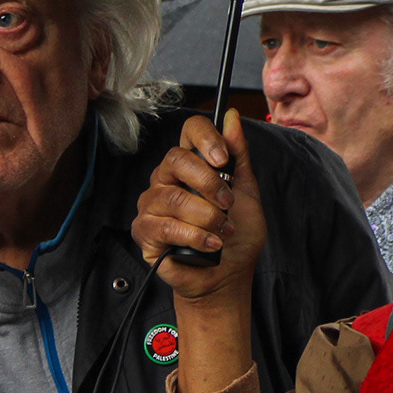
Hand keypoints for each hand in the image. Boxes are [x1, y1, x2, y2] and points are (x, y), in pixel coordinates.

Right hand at [131, 110, 265, 301]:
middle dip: (208, 182)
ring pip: (174, 197)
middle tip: (228, 204)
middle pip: (176, 159)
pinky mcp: (146, 230)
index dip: (205, 138)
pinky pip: (166, 226)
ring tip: (223, 231)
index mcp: (192, 164)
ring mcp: (153, 203)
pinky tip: (210, 244)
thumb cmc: (236, 235)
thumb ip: (239, 156)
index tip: (223, 159)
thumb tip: (232, 117)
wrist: (227, 275)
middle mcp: (167, 178)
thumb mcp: (247, 192)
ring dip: (207, 216)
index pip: (189, 131)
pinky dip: (195, 236)